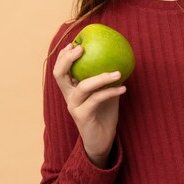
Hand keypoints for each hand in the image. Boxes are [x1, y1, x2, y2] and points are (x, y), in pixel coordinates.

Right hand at [53, 42, 126, 167]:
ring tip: (118, 73)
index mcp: (71, 89)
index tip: (75, 43)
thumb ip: (106, 78)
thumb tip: (119, 58)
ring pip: (83, 86)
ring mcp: (74, 106)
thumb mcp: (105, 91)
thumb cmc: (104, 113)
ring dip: (101, 77)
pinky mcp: (82, 116)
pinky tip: (123, 89)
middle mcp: (68, 96)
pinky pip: (96, 99)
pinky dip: (111, 92)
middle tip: (83, 48)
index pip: (60, 69)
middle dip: (68, 59)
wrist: (102, 140)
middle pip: (59, 74)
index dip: (63, 55)